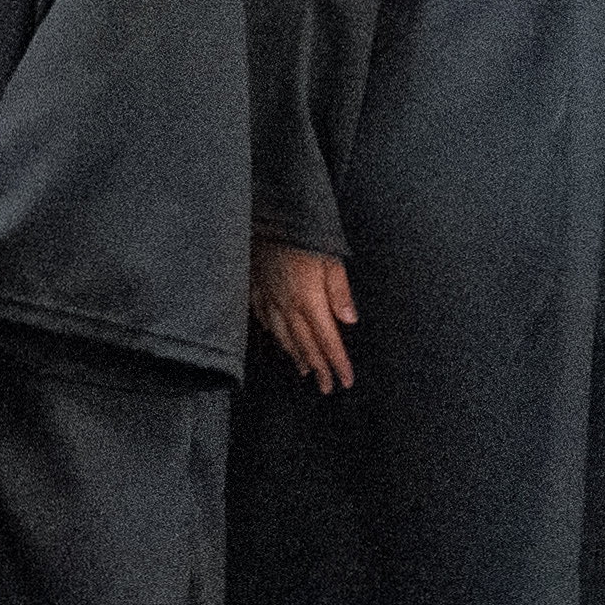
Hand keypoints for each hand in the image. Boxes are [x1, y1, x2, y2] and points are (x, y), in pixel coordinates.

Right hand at [254, 242, 357, 393]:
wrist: (266, 216)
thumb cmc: (303, 234)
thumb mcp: (331, 259)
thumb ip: (340, 292)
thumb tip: (349, 320)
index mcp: (309, 300)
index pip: (327, 341)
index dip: (337, 363)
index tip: (346, 380)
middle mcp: (287, 305)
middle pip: (305, 345)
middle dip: (319, 368)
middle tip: (327, 388)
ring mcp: (268, 299)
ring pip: (283, 337)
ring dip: (296, 356)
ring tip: (305, 372)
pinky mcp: (255, 289)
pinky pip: (264, 320)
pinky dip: (273, 335)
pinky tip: (277, 339)